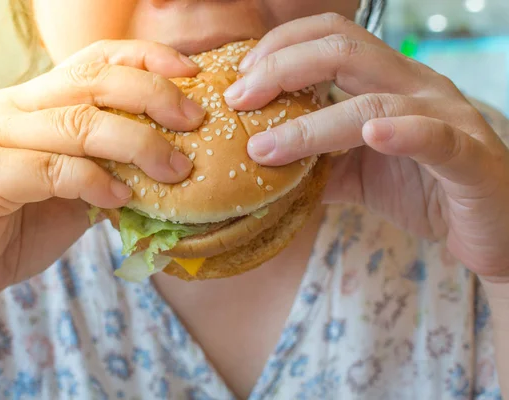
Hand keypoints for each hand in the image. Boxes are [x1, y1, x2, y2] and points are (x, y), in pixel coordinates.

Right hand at [0, 40, 204, 315]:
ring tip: (176, 169)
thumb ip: (110, 171)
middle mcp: (12, 106)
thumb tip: (174, 167)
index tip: (193, 76)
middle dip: (155, 97)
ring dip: (138, 145)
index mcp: (35, 101)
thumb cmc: (14, 227)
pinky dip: (96, 182)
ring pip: (79, 122)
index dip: (148, 59)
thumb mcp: (73, 192)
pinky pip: (54, 168)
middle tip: (196, 121)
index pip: (96, 60)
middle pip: (94, 82)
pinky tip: (121, 200)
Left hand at [225, 13, 508, 279]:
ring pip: (374, 100)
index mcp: (387, 83)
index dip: (281, 47)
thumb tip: (259, 168)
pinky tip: (371, 135)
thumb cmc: (423, 190)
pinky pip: (435, 137)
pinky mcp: (469, 158)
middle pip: (344, 50)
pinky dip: (402, 133)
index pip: (331, 38)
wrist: (488, 228)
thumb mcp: (356, 174)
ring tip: (264, 147)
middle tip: (237, 99)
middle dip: (282, 67)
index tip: (240, 80)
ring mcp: (445, 117)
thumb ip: (315, 164)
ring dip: (311, 124)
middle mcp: (414, 88)